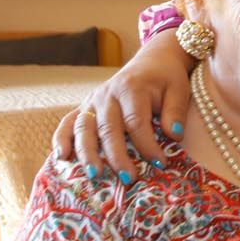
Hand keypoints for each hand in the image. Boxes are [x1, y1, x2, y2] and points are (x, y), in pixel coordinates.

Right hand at [52, 30, 193, 176]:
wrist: (151, 62)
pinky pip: (68, 123)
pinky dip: (61, 139)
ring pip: (84, 128)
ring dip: (87, 153)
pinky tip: (61, 158)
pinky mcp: (84, 108)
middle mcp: (108, 95)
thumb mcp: (178, 90)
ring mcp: (92, 102)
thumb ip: (175, 112)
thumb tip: (175, 135)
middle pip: (108, 129)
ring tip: (94, 174)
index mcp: (132, 90)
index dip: (147, 144)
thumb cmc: (166, 79)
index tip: (160, 163)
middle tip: (127, 178)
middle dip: (116, 156)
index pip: (136, 121)